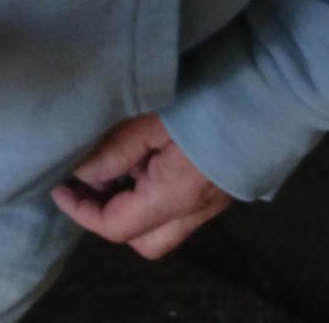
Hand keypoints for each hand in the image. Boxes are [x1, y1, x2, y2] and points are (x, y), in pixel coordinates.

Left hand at [50, 112, 231, 258]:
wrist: (270, 88)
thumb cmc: (206, 98)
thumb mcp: (151, 117)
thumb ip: (116, 149)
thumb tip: (82, 174)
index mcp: (175, 198)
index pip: (117, 227)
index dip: (82, 212)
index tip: (58, 187)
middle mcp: (195, 210)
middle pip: (143, 239)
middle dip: (109, 218)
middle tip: (84, 182)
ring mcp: (213, 200)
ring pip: (162, 224)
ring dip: (131, 203)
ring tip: (109, 161)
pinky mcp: (221, 183)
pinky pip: (179, 203)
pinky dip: (152, 190)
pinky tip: (141, 154)